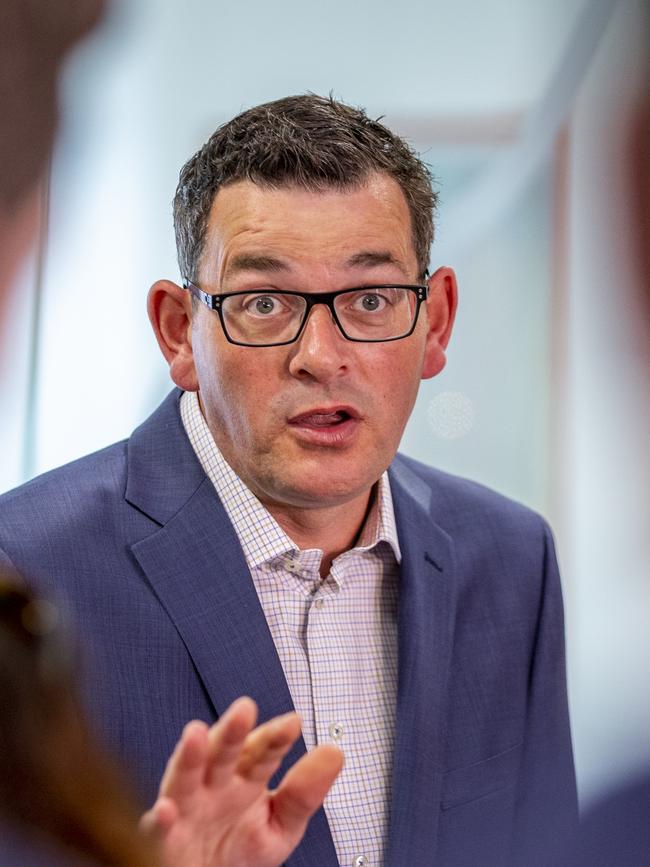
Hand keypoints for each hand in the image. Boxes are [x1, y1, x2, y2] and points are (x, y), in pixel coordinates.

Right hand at [139, 696, 342, 866]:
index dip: (276, 737)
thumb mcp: (281, 826)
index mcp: (245, 777)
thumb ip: (305, 792)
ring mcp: (188, 808)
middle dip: (232, 731)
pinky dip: (160, 820)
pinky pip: (159, 830)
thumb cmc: (242, 852)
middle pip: (223, 752)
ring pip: (186, 777)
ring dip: (189, 756)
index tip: (293, 723)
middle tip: (245, 708)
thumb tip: (335, 753)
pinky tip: (166, 810)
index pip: (263, 751)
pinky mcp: (166, 839)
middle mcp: (214, 785)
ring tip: (196, 732)